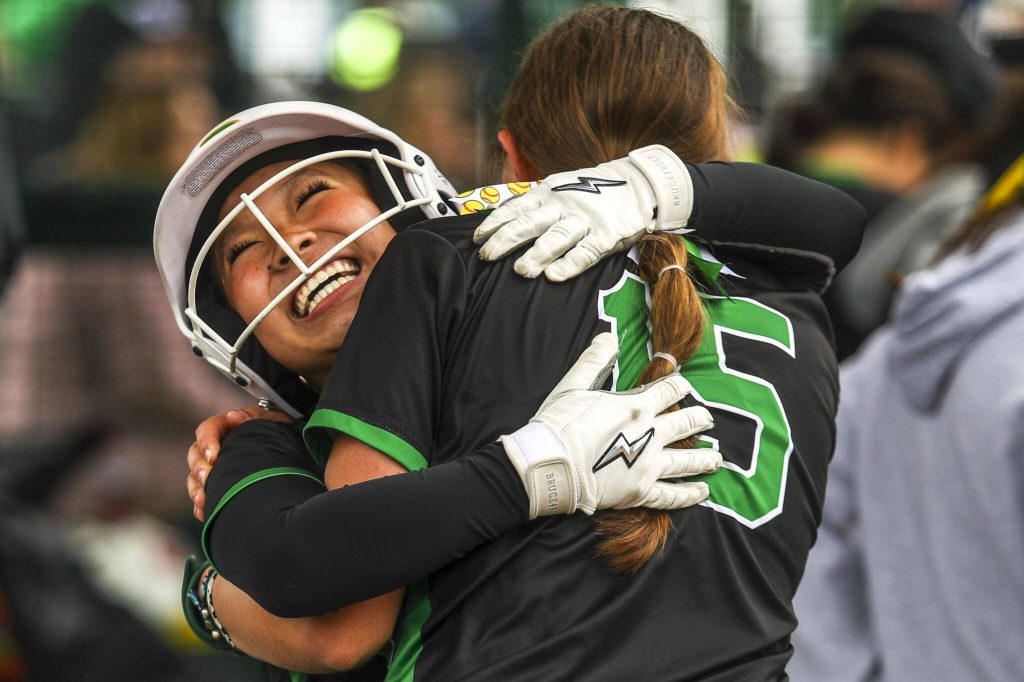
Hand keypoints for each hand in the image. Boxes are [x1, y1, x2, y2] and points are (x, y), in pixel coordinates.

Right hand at [187, 404, 291, 520]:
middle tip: (207, 479)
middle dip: (199, 468)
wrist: (287, 442)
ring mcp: (213, 467)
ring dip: (197, 489)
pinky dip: (202, 505)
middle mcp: (214, 446)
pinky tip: (206, 512)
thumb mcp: (267, 419)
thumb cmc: (275, 427)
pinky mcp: (217, 484)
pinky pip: (203, 496)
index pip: (207, 430)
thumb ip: (250, 417)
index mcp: (224, 426)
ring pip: (195, 478)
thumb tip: (234, 416)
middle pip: (196, 455)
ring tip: (203, 500)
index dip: (206, 442)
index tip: (214, 456)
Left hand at [474, 145, 693, 280]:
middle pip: (530, 224)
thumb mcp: (562, 187)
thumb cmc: (593, 191)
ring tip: (521, 270)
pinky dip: (570, 264)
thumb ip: (537, 203)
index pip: (516, 208)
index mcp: (549, 193)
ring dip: (537, 254)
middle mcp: (564, 206)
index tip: (478, 238)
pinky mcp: (607, 235)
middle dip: (506, 240)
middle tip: (487, 256)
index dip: (495, 223)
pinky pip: (586, 252)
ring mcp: (586, 220)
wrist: (640, 183)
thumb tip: (502, 220)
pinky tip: (554, 275)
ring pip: (556, 238)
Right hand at [501, 332, 719, 517]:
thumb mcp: (574, 385)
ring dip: (704, 458)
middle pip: (685, 424)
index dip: (679, 386)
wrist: (550, 465)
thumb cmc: (559, 424)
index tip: (685, 387)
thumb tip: (608, 337)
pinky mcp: (640, 492)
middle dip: (699, 420)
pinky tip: (702, 492)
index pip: (669, 391)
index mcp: (636, 407)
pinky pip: (671, 496)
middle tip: (708, 420)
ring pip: (686, 461)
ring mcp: (648, 466)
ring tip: (716, 458)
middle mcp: (650, 435)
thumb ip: (595, 360)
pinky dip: (689, 494)